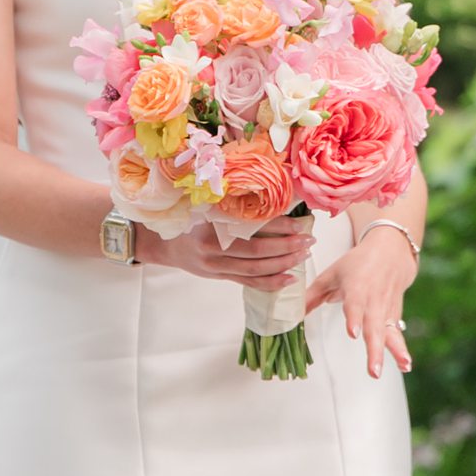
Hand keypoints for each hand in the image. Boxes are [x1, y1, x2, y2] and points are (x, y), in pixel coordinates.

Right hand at [136, 212, 315, 289]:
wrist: (166, 245)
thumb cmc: (190, 219)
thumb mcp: (205, 204)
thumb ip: (231, 202)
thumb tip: (272, 191)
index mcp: (210, 225)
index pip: (251, 227)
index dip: (278, 226)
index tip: (299, 223)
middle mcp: (212, 248)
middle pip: (257, 251)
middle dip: (287, 247)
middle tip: (309, 240)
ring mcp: (216, 267)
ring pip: (256, 270)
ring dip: (283, 264)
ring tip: (304, 256)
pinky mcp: (221, 278)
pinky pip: (249, 283)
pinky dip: (271, 283)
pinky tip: (290, 279)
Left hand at [306, 220, 414, 377]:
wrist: (391, 251)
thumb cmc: (358, 263)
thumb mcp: (332, 274)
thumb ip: (312, 296)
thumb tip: (291, 314)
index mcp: (357, 287)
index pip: (355, 304)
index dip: (354, 318)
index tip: (353, 333)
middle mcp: (374, 300)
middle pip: (375, 326)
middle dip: (374, 348)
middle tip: (373, 369)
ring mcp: (387, 309)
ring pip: (390, 332)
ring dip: (396, 350)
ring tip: (402, 365)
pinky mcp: (394, 316)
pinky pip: (397, 334)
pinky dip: (401, 349)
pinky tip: (405, 364)